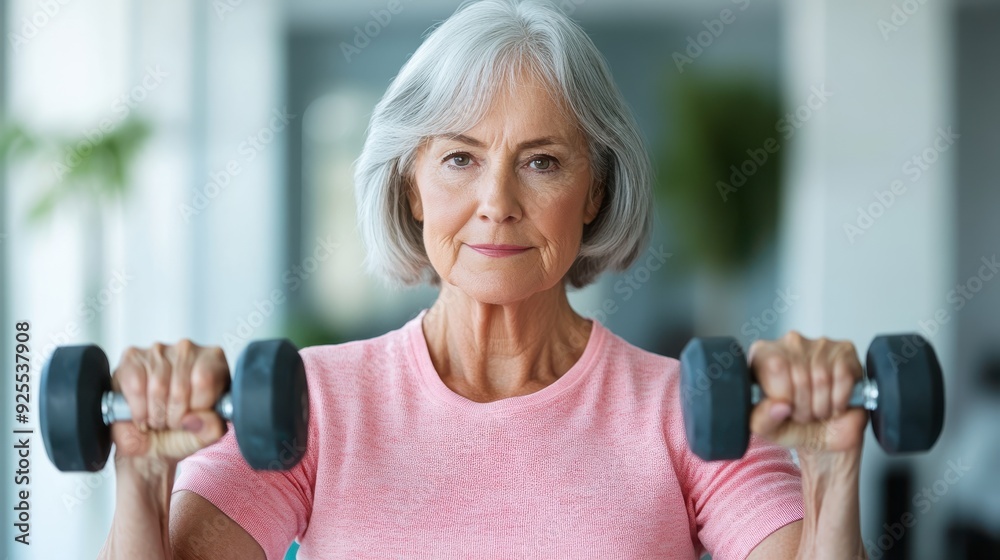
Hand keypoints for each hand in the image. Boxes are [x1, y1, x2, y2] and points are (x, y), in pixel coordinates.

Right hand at [110, 340, 229, 470]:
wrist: (148, 442)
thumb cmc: (180, 431)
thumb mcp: (202, 436)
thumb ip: (211, 429)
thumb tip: (201, 418)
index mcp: (214, 363)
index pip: (206, 379)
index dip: (196, 406)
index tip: (190, 419)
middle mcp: (188, 350)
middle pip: (180, 386)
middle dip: (173, 416)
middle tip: (171, 423)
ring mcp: (159, 351)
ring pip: (158, 386)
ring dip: (155, 414)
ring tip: (157, 419)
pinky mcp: (132, 358)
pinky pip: (135, 385)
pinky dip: (138, 409)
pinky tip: (142, 413)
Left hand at [747, 331, 867, 455]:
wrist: (820, 432)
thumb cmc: (790, 423)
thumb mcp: (768, 428)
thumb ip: (763, 420)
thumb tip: (779, 405)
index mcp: (762, 355)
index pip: (774, 366)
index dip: (784, 395)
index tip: (785, 408)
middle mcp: (790, 344)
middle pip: (800, 375)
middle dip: (803, 407)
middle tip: (803, 415)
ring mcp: (819, 345)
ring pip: (822, 378)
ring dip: (822, 406)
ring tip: (817, 411)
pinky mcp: (845, 351)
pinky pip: (844, 377)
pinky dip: (840, 400)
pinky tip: (834, 404)